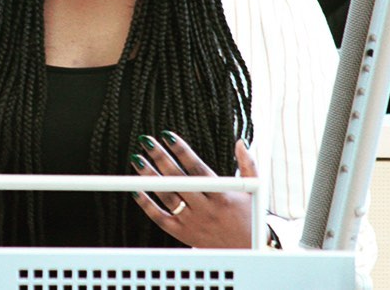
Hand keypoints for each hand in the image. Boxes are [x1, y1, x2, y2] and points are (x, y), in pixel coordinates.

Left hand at [130, 131, 256, 247]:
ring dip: (150, 177)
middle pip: (178, 180)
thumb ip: (248, 164)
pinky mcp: (182, 234)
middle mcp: (205, 209)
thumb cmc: (249, 217)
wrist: (245, 253)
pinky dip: (146, 205)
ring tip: (138, 159)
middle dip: (161, 158)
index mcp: (222, 195)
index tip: (168, 135)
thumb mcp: (253, 190)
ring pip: (167, 197)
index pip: (197, 168)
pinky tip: (136, 189)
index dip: (182, 151)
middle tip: (147, 141)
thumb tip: (240, 142)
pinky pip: (160, 218)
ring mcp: (192, 222)